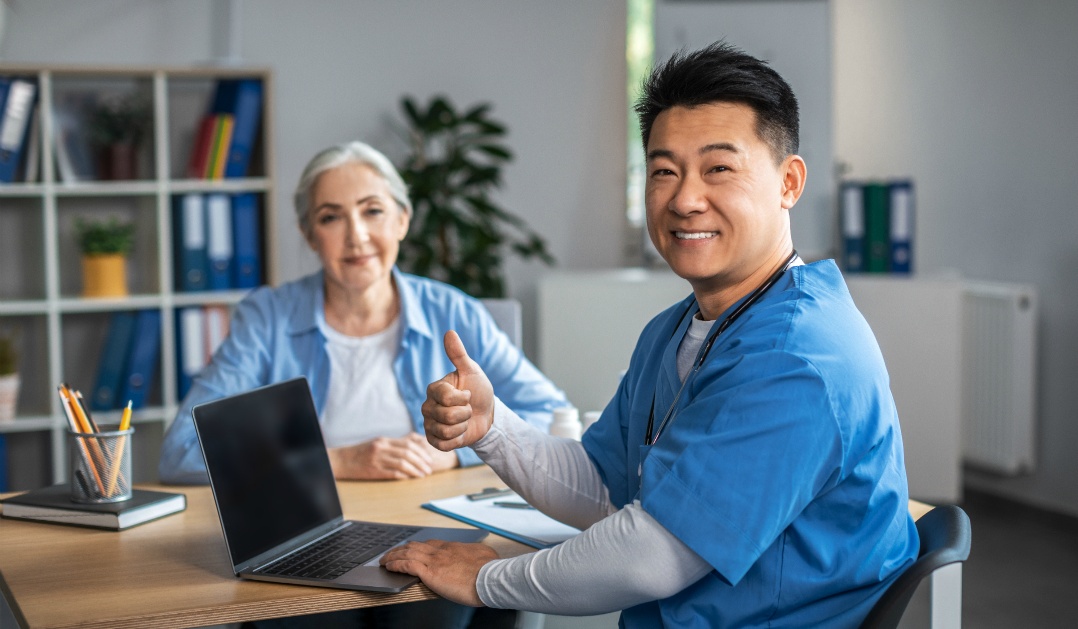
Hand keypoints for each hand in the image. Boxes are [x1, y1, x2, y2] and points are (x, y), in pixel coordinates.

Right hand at [328, 433, 452, 479]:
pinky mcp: (373, 471)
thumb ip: (394, 444)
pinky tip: (412, 479)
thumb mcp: (377, 444)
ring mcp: (377, 459)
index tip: (429, 458)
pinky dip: (405, 476)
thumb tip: (413, 445)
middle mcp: (381, 448)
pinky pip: (393, 473)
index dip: (422, 451)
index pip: (408, 443)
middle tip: (429, 468)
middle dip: (422, 461)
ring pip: (403, 463)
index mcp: (383, 441)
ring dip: (416, 469)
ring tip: (424, 474)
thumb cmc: (360, 453)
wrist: (341, 461)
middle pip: (408, 453)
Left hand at [380, 540, 498, 605]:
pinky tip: (389, 566)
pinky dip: (396, 564)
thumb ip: (477, 554)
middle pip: (415, 546)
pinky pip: (407, 565)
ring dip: (393, 556)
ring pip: (407, 553)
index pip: (430, 544)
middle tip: (392, 553)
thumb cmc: (490, 570)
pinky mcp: (430, 573)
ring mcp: (434, 560)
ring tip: (384, 560)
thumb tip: (481, 555)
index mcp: (454, 547)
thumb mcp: (485, 556)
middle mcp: (441, 551)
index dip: (418, 547)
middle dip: (401, 549)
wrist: (490, 577)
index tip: (411, 549)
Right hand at [423, 331, 494, 451]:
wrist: (487, 415)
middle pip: (447, 415)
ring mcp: (429, 424)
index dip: (463, 398)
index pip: (446, 397)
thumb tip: (449, 332)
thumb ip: (458, 354)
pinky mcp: (434, 440)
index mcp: (434, 389)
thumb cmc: (478, 390)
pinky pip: (444, 444)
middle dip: (465, 413)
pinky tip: (459, 432)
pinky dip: (457, 439)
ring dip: (463, 426)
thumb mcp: (472, 371)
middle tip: (467, 409)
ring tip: (464, 420)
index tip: (468, 394)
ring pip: (446, 430)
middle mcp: (428, 406)